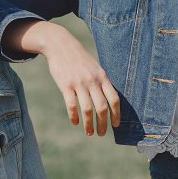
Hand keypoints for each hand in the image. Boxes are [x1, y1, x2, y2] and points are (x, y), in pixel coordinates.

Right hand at [9, 21, 118, 136]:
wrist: (61, 45)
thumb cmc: (79, 59)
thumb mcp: (95, 67)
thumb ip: (102, 82)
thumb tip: (109, 101)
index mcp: (102, 77)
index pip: (114, 99)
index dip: (116, 114)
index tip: (115, 125)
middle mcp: (93, 81)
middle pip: (102, 108)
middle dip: (103, 124)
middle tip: (101, 133)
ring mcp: (79, 83)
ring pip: (87, 109)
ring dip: (89, 124)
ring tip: (89, 132)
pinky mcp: (65, 85)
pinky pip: (71, 105)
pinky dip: (74, 116)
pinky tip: (75, 122)